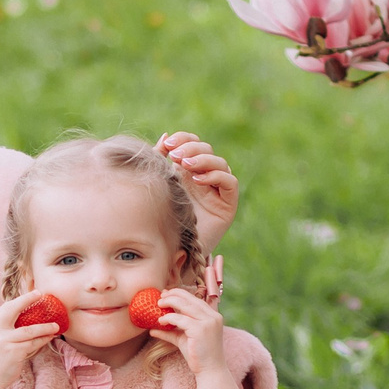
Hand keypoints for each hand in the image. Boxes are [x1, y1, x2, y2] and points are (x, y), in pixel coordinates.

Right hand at [0, 292, 63, 388]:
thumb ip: (5, 328)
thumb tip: (26, 316)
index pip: (6, 307)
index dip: (21, 299)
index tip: (35, 293)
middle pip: (14, 311)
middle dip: (28, 300)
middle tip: (42, 296)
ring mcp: (5, 342)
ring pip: (30, 331)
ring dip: (45, 327)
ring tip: (55, 326)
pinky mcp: (15, 353)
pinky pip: (33, 344)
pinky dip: (42, 340)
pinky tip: (49, 338)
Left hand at [140, 287, 227, 375]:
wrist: (210, 370)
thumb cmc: (198, 355)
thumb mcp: (183, 339)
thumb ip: (171, 332)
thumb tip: (152, 329)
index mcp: (212, 316)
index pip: (195, 299)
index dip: (180, 294)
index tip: (166, 294)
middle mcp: (212, 316)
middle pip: (190, 298)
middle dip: (173, 295)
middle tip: (160, 296)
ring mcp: (208, 322)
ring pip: (185, 305)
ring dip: (169, 302)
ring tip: (157, 305)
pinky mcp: (200, 329)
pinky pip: (181, 319)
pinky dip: (169, 318)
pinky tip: (161, 321)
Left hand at [159, 132, 238, 252]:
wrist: (170, 251)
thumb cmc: (161, 219)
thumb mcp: (158, 185)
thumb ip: (158, 161)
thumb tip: (164, 136)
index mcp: (187, 170)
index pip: (192, 143)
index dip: (184, 138)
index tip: (167, 144)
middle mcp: (204, 177)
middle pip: (206, 149)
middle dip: (190, 148)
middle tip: (174, 156)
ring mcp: (217, 190)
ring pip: (220, 163)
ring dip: (202, 159)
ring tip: (184, 165)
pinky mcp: (228, 204)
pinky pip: (230, 182)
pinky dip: (215, 176)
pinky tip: (197, 180)